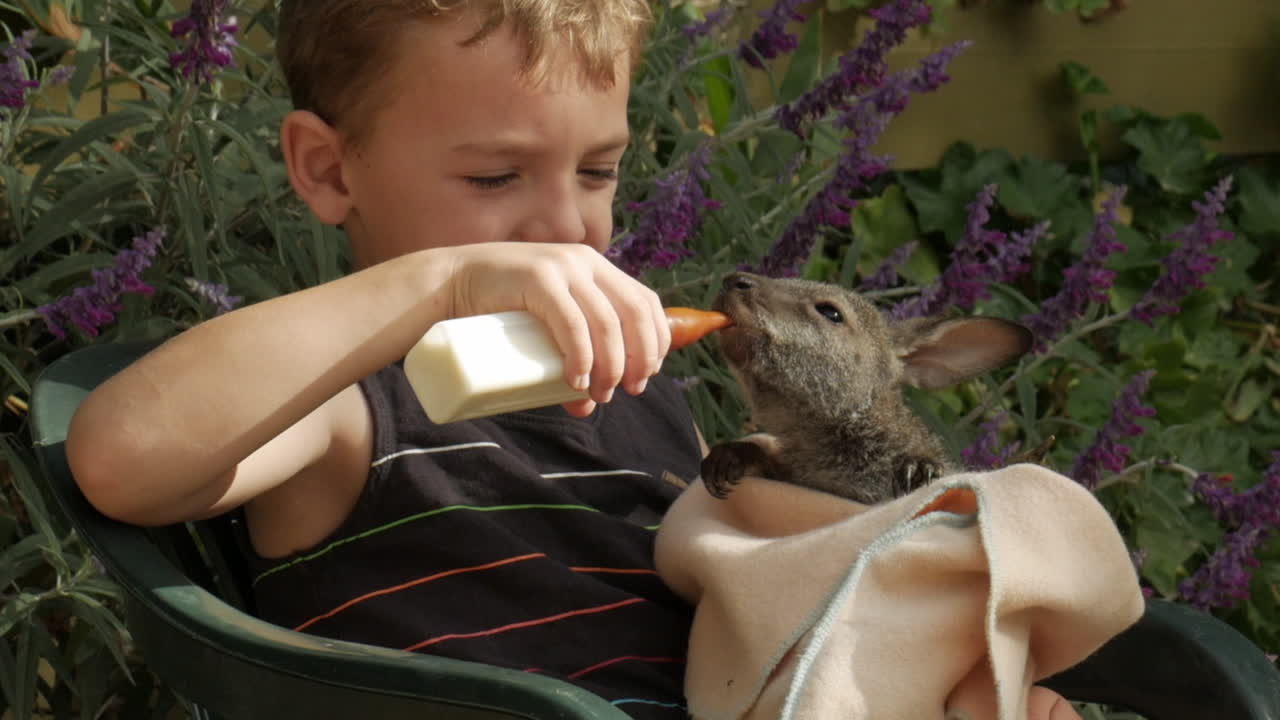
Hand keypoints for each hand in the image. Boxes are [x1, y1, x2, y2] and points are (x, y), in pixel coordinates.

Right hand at [440, 243, 669, 413]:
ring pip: (606, 321)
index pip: (645, 302)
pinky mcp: (537, 278)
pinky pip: (572, 321)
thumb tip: (587, 405)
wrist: (448, 285)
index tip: (645, 376)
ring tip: (598, 393)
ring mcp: (562, 267)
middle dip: (639, 357)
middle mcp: (585, 262)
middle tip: (628, 390)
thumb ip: (569, 359)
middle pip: (633, 313)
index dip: (656, 341)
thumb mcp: (546, 332)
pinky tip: (578, 379)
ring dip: (610, 365)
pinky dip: (581, 355)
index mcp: (597, 269)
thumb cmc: (499, 313)